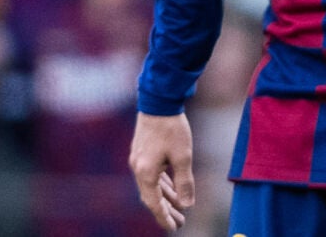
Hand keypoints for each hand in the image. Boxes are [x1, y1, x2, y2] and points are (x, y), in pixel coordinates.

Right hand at [130, 112, 194, 231]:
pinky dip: (162, 183)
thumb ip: (184, 182)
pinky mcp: (142, 152)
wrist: (159, 102)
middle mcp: (138, 169)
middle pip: (152, 196)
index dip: (164, 217)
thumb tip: (187, 205)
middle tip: (180, 222)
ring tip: (179, 207)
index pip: (154, 203)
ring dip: (165, 196)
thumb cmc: (172, 129)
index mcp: (145, 173)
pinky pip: (152, 174)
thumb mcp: (183, 157)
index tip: (174, 228)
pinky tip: (171, 187)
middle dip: (166, 210)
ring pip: (153, 185)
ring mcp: (139, 160)